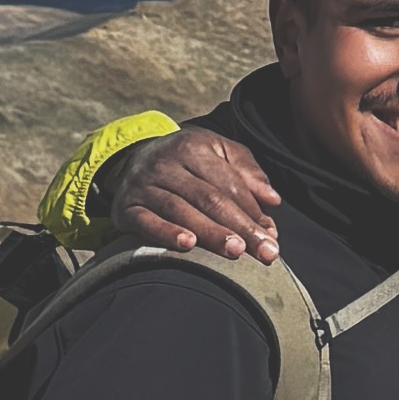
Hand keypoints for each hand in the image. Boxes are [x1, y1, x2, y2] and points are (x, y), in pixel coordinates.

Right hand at [99, 127, 279, 259]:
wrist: (131, 159)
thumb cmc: (187, 161)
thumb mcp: (218, 153)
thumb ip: (247, 173)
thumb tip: (273, 200)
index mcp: (193, 147)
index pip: (229, 183)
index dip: (252, 211)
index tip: (272, 237)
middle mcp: (166, 163)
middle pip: (209, 198)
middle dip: (240, 227)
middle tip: (264, 252)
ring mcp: (143, 185)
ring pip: (181, 210)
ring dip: (210, 233)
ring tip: (236, 251)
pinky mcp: (126, 207)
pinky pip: (146, 222)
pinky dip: (166, 234)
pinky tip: (188, 245)